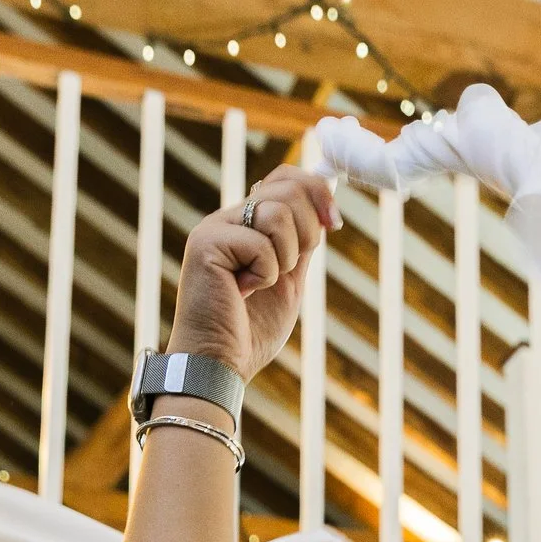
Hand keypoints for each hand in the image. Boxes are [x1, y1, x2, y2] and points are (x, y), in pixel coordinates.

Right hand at [165, 166, 337, 377]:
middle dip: (307, 232)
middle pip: (287, 188)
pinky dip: (265, 275)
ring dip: (284, 258)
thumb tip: (326, 210)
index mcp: (247, 224)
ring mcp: (215, 227)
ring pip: (277, 213)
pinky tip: (242, 291)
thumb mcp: (289, 280)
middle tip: (288, 270)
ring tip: (260, 284)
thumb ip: (302, 244)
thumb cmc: (251, 331)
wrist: (222, 363)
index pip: (284, 178)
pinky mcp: (206, 242)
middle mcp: (229, 218)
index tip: (333, 223)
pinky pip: (261, 243)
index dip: (316, 191)